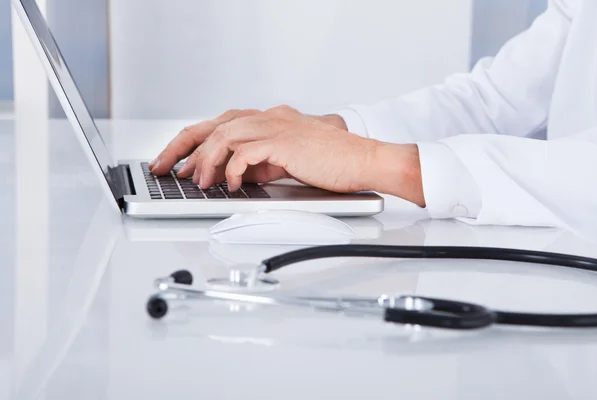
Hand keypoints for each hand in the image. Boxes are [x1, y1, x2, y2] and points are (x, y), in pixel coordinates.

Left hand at [178, 105, 425, 206]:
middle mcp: (268, 117)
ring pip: (224, 135)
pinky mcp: (285, 142)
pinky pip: (246, 152)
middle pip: (212, 125)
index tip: (172, 161)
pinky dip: (233, 169)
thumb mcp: (287, 163)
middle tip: (164, 168)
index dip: (191, 142)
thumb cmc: (332, 164)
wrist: (364, 161)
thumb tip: (236, 175)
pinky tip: (232, 184)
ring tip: (200, 183)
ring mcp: (276, 127)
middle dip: (182, 147)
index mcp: (268, 120)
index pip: (219, 125)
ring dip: (206, 161)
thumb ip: (261, 164)